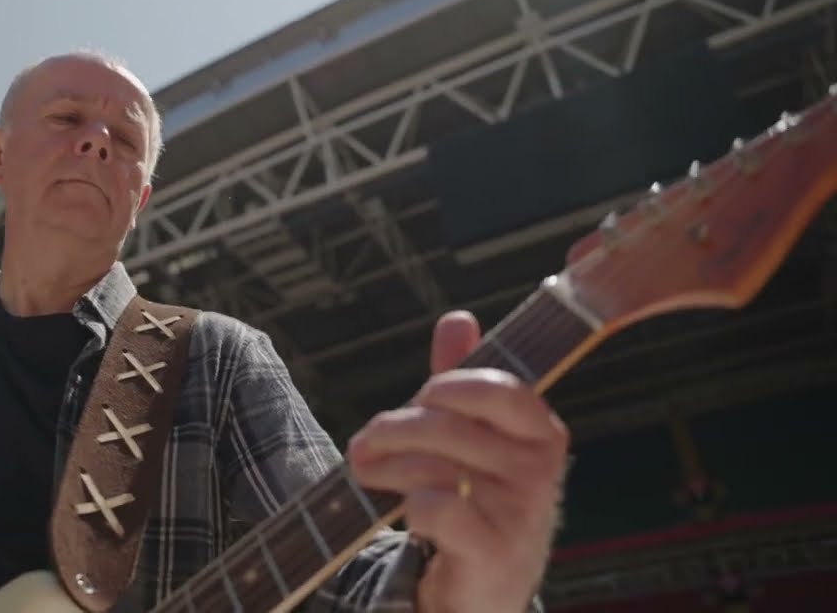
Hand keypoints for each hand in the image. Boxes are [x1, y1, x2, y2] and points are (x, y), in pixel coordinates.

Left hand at [345, 310, 568, 612]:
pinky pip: (436, 508)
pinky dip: (410, 507)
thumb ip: (463, 382)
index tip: (417, 398)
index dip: (447, 386)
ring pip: (433, 466)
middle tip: (363, 443)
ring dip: (384, 466)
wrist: (489, 590)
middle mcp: (540, 469)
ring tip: (365, 471)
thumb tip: (457, 319)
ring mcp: (521, 513)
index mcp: (542, 431)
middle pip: (447, 426)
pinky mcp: (494, 551)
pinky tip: (407, 513)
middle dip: (392, 429)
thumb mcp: (474, 437)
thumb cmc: (478, 501)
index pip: (496, 387)